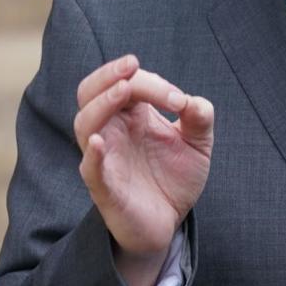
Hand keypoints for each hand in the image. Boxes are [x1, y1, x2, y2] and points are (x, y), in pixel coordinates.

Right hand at [74, 55, 213, 285]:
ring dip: (102, 103)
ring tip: (123, 89)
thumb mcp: (197, 144)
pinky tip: (98, 142)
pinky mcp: (105, 188)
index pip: (128, 83)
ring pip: (85, 123)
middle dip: (108, 75)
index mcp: (130, 115)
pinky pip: (90, 169)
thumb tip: (193, 102)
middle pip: (90, 92)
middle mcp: (112, 131)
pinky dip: (92, 154)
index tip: (179, 100)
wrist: (168, 221)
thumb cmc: (174, 177)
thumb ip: (200, 119)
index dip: (152, 83)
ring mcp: (104, 158)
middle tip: (132, 64)